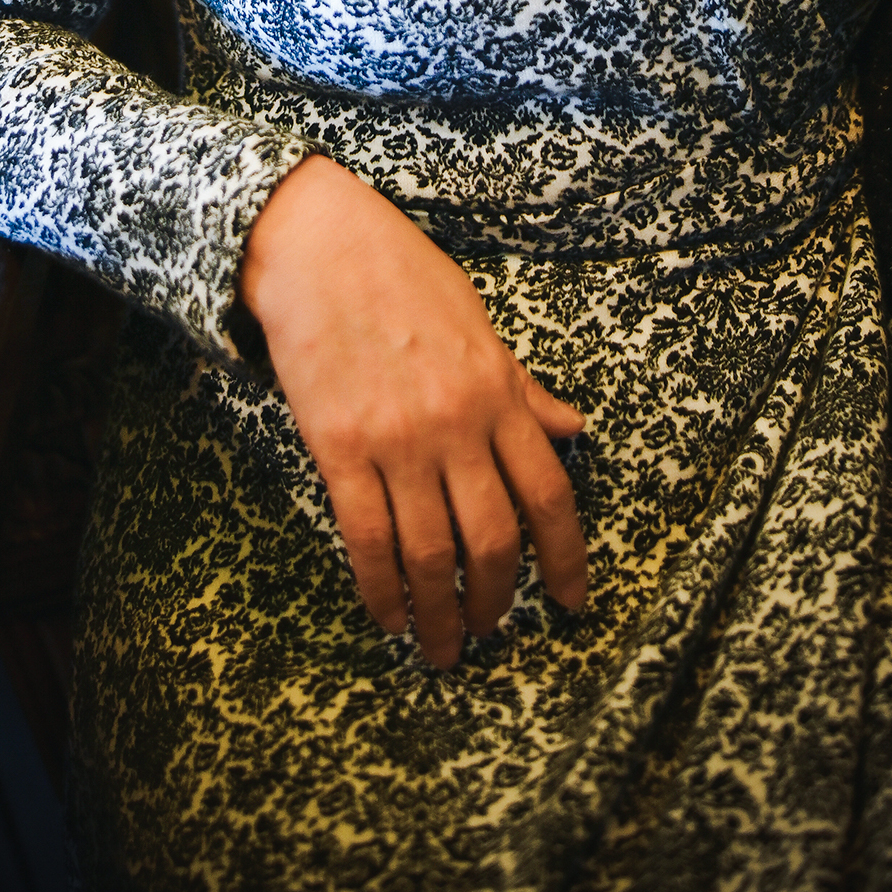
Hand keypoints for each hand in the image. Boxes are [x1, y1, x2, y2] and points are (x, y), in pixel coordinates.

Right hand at [238, 154, 587, 666]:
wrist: (318, 243)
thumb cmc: (400, 274)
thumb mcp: (478, 324)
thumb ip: (522, 389)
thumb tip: (573, 429)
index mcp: (496, 391)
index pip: (548, 494)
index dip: (567, 559)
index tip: (573, 601)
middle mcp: (455, 423)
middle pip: (494, 539)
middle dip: (498, 600)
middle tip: (492, 631)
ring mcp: (396, 438)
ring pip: (431, 554)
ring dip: (441, 614)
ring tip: (442, 648)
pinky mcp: (339, 447)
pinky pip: (367, 539)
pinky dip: (381, 591)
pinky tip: (388, 616)